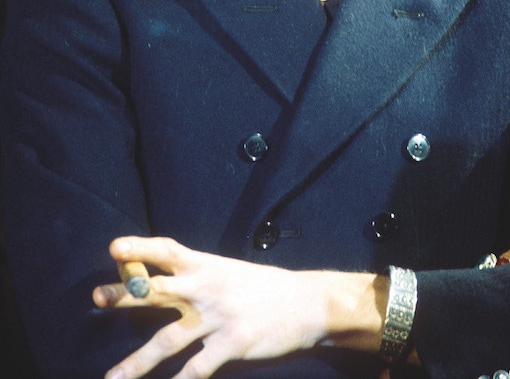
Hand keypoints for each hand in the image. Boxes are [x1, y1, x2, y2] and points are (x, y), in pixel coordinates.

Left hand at [93, 236, 385, 378]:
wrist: (307, 302)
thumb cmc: (261, 287)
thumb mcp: (227, 271)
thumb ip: (193, 276)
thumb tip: (152, 279)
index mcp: (206, 265)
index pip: (168, 250)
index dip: (141, 248)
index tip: (114, 248)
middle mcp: (208, 287)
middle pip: (159, 290)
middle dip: (127, 294)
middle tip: (97, 297)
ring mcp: (219, 317)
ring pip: (169, 340)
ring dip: (137, 362)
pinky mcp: (233, 344)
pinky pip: (197, 369)